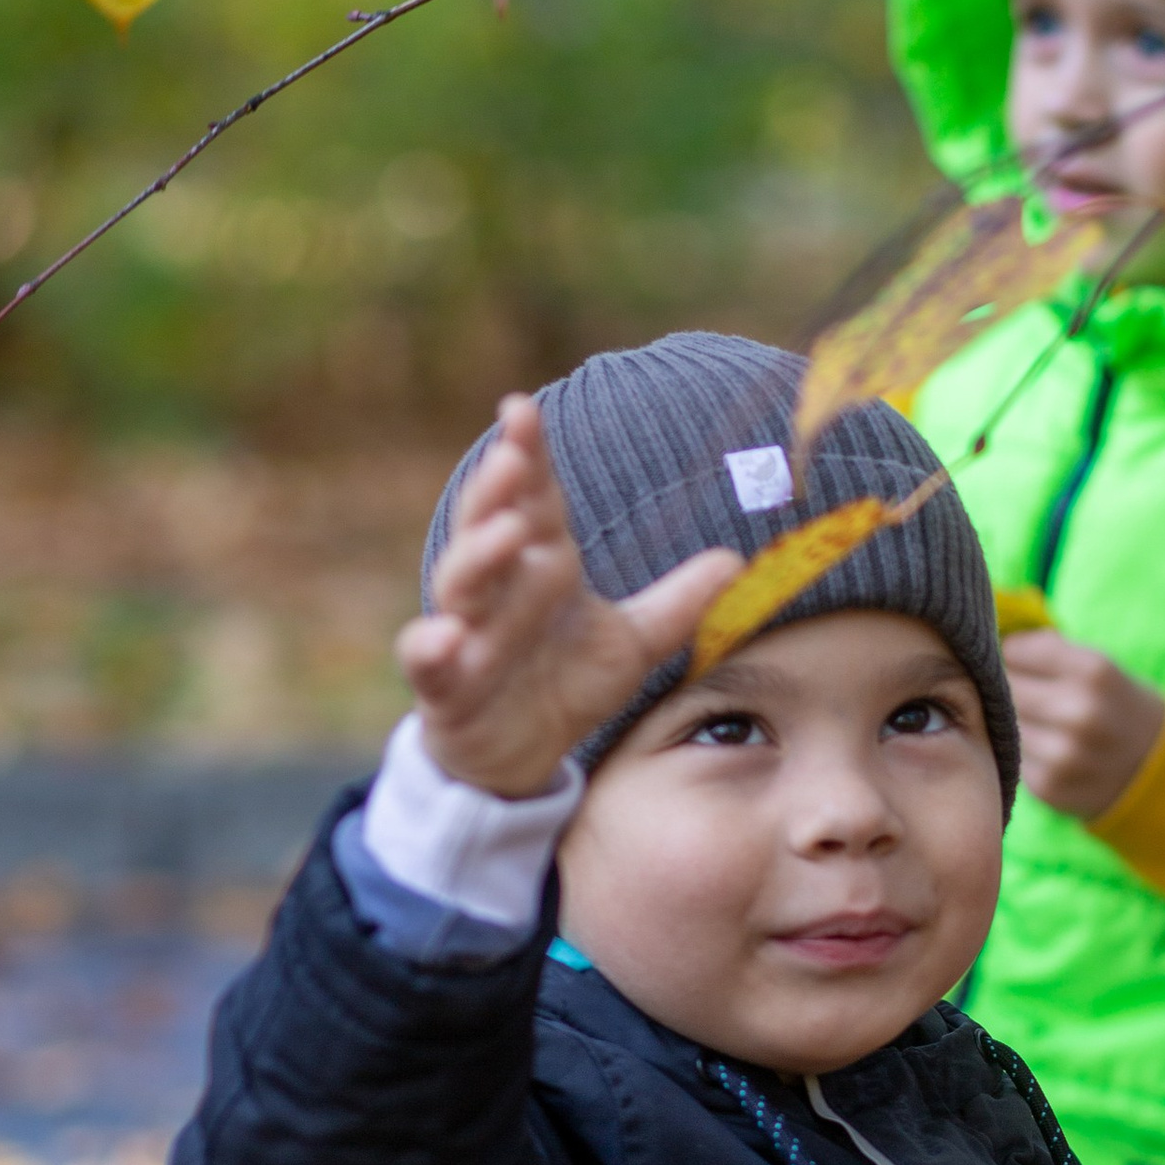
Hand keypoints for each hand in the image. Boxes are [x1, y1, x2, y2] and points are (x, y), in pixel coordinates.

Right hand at [395, 397, 736, 799]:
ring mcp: (466, 632)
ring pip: (461, 584)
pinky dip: (430, 648)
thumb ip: (678, 604)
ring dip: (479, 556)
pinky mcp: (446, 684)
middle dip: (498, 491)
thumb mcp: (633, 644)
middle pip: (489, 526)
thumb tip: (736, 560)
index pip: (534, 499)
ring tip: (507, 531)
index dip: (527, 454)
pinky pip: (427, 661)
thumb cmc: (566, 683)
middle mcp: (499, 589)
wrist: (520, 755)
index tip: (523, 410)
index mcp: (540, 564)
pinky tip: (443, 637)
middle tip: (515, 455)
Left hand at [1002, 628, 1164, 819]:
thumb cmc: (1116, 705)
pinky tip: (1045, 750)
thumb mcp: (1099, 666)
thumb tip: (992, 642)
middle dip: (1009, 685)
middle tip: (1024, 690)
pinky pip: (1012, 756)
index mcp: (1094, 671)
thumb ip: (1048, 649)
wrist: (1156, 769)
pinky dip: (1022, 751)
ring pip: (1004, 723)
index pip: (1017, 650)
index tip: (1019, 658)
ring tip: (1039, 721)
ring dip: (1012, 720)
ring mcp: (1063, 754)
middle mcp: (1080, 712)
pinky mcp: (1049, 786)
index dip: (1014, 653)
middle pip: (1007, 686)